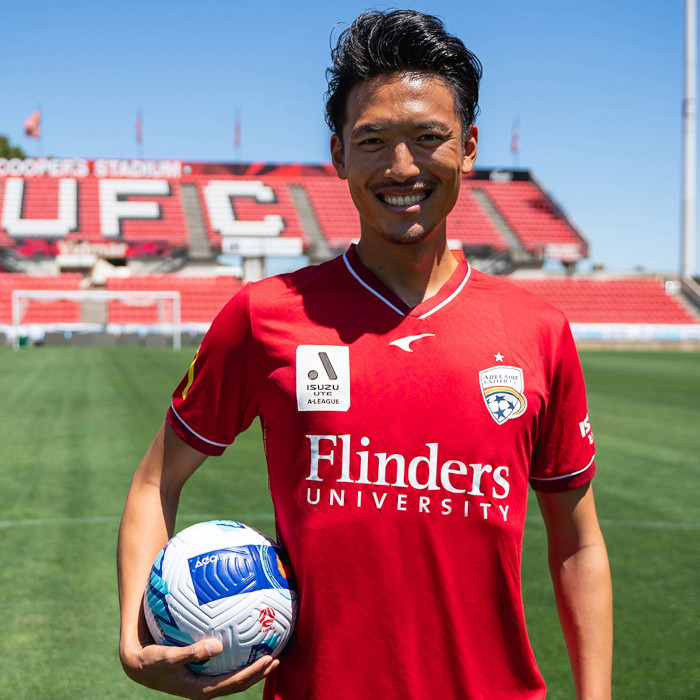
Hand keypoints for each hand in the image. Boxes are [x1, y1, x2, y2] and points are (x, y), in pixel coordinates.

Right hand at [120, 637, 279, 698]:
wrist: (138, 665)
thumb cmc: (152, 661)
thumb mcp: (168, 657)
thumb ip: (192, 652)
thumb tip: (217, 646)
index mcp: (201, 689)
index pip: (234, 683)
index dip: (253, 673)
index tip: (269, 660)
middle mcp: (205, 687)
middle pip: (238, 683)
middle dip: (259, 672)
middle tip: (277, 658)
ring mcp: (204, 680)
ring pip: (233, 676)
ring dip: (251, 667)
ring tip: (268, 652)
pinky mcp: (201, 672)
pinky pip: (223, 666)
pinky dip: (237, 656)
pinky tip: (243, 642)